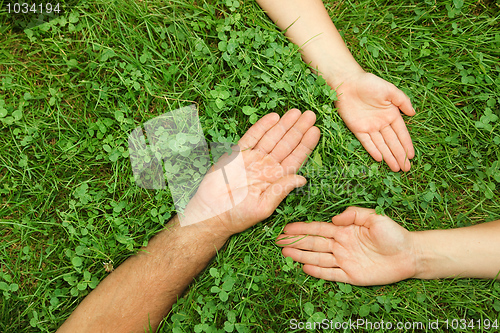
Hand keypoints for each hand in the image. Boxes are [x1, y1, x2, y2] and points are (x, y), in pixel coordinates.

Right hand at [183, 109, 319, 236]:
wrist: (211, 213)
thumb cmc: (238, 215)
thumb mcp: (264, 207)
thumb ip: (281, 190)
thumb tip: (303, 178)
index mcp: (276, 179)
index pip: (295, 158)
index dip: (305, 145)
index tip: (315, 131)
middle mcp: (266, 167)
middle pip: (286, 144)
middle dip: (298, 129)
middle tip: (310, 115)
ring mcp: (252, 159)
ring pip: (272, 138)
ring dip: (284, 125)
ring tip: (296, 112)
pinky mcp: (237, 154)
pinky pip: (252, 137)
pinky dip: (262, 127)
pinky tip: (274, 117)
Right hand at [276, 206, 416, 285]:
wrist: (410, 254)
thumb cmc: (393, 234)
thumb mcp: (375, 217)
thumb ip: (354, 214)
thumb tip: (334, 219)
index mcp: (344, 231)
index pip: (318, 229)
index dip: (301, 228)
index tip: (286, 228)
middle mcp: (341, 245)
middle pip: (313, 244)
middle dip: (295, 242)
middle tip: (277, 241)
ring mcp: (345, 261)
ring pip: (318, 258)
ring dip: (301, 256)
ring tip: (285, 254)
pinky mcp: (352, 276)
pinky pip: (331, 274)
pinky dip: (318, 272)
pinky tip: (304, 268)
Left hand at [332, 72, 414, 171]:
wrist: (348, 83)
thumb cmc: (369, 83)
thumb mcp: (390, 90)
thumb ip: (402, 101)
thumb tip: (413, 113)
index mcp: (391, 114)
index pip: (401, 133)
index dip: (406, 144)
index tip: (412, 156)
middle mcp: (381, 123)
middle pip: (392, 142)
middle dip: (400, 155)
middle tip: (406, 169)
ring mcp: (369, 127)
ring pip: (381, 145)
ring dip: (389, 156)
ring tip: (396, 168)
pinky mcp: (357, 129)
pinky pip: (366, 142)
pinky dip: (373, 150)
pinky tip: (380, 159)